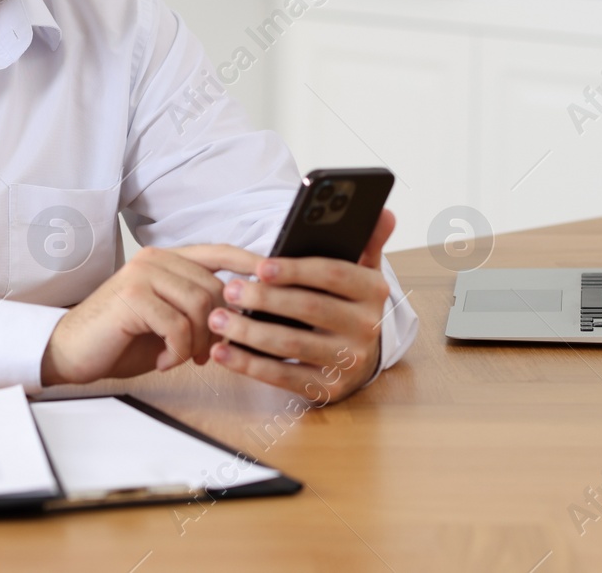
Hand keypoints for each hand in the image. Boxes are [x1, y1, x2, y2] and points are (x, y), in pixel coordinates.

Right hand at [40, 243, 260, 385]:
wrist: (71, 352)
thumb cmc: (121, 339)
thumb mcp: (168, 319)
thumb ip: (198, 308)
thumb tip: (244, 314)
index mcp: (166, 259)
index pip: (219, 252)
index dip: (250, 263)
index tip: (277, 278)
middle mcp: (155, 259)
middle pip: (215, 288)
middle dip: (218, 328)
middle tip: (203, 353)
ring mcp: (143, 274)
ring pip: (200, 307)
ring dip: (197, 343)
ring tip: (180, 357)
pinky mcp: (132, 297)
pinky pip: (178, 327)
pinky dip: (177, 352)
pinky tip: (162, 360)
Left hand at [207, 208, 395, 403]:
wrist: (360, 358)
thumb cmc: (348, 305)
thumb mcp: (362, 272)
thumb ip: (367, 240)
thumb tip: (383, 212)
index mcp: (372, 292)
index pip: (333, 274)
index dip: (295, 270)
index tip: (260, 266)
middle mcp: (366, 328)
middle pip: (309, 308)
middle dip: (265, 298)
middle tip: (229, 289)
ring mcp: (347, 361)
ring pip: (292, 344)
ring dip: (249, 332)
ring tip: (217, 318)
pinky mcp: (327, 389)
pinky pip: (283, 376)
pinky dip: (249, 364)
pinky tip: (223, 351)